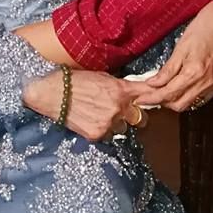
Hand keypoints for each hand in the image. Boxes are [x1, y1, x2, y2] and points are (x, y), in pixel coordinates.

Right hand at [24, 69, 147, 140]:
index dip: (154, 97)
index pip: (147, 94)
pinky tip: (91, 120)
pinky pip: (108, 135)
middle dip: (134, 115)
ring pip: (123, 128)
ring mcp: (108, 123)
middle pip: (140, 118)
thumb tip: (133, 91)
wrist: (52, 92)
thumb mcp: (103, 77)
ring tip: (101, 114)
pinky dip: (103, 130)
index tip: (160, 98)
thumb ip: (120, 86)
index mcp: (121, 90)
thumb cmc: (75, 80)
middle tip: (124, 111)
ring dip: (117, 123)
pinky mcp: (97, 135)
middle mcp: (118, 108)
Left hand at [134, 0, 212, 111]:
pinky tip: (180, 90)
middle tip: (147, 95)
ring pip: (190, 104)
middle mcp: (205, 83)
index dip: (151, 98)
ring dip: (174, 101)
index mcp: (194, 73)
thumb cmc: (203, 28)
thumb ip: (168, 69)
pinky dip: (188, 97)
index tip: (140, 99)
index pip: (168, 94)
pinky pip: (200, 99)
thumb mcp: (181, 47)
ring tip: (161, 93)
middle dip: (161, 102)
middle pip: (178, 104)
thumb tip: (153, 83)